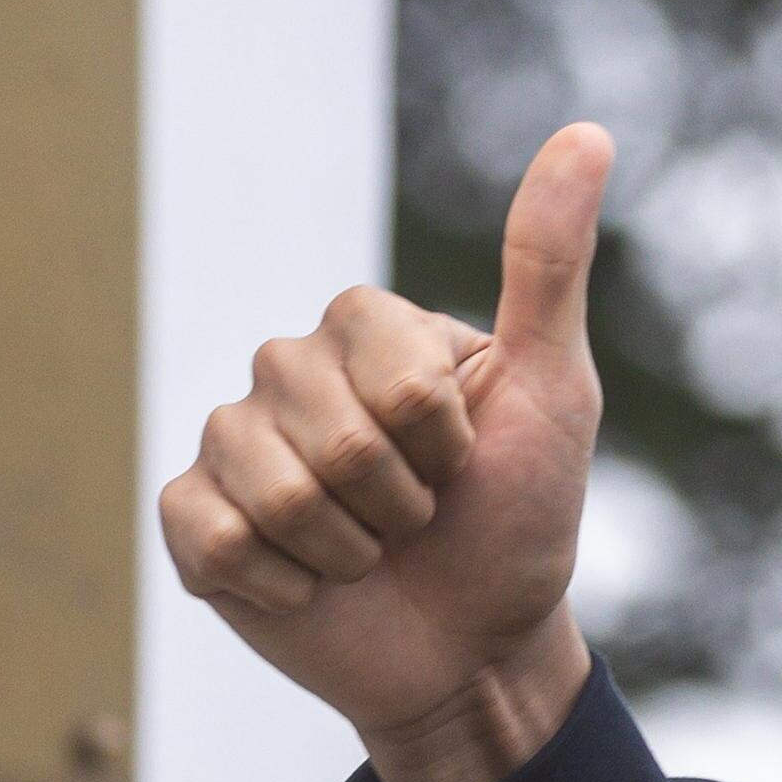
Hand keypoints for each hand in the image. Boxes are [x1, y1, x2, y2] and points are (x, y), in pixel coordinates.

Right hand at [162, 120, 614, 781]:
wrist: (476, 649)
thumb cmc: (521, 518)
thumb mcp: (556, 391)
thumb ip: (549, 264)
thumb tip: (588, 132)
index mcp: (366, 327)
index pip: (393, 376)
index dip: (443, 441)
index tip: (463, 460)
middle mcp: (289, 369)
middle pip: (332, 437)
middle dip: (399, 503)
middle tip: (419, 519)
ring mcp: (233, 442)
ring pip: (271, 490)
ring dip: (347, 550)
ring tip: (371, 555)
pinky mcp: (193, 521)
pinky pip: (212, 537)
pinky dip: (281, 584)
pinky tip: (309, 587)